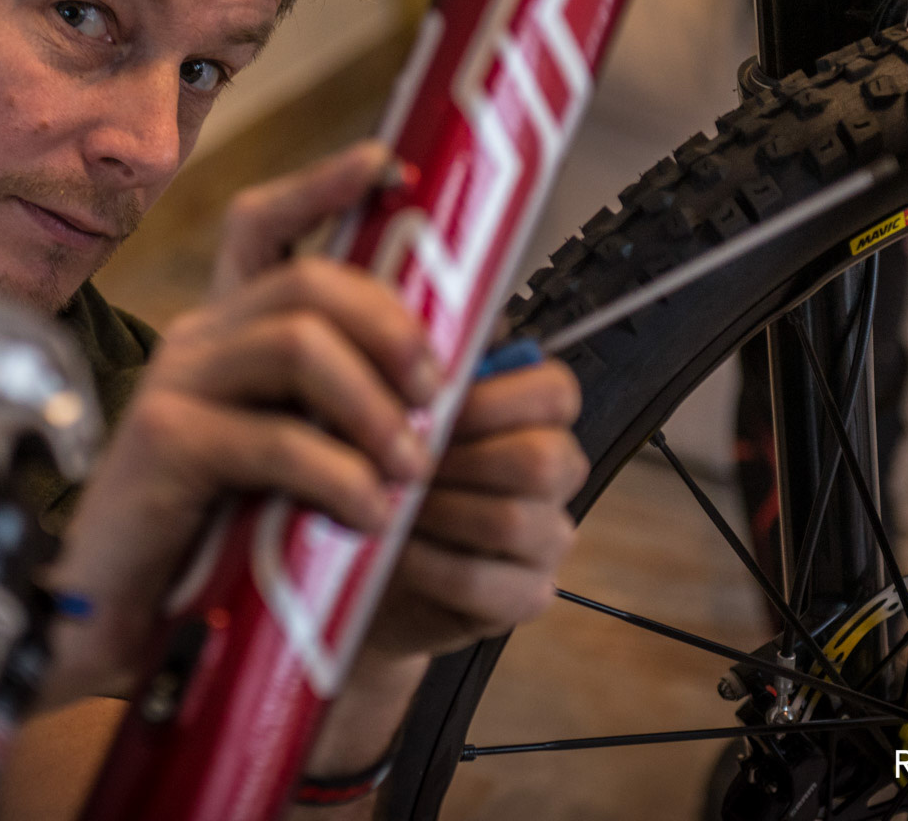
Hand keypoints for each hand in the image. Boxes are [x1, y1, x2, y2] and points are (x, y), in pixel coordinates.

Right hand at [41, 141, 438, 701]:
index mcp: (224, 334)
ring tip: (409, 466)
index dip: (324, 186)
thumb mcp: (277, 460)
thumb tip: (433, 387)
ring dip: (374, 405)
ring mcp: (175, 386)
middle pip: (308, 281)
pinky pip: (274, 436)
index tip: (389, 169)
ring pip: (298, 342)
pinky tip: (368, 515)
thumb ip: (326, 411)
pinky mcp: (165, 445)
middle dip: (391, 328)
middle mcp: (197, 342)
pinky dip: (339, 475)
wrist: (110, 621)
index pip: (263, 226)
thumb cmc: (205, 541)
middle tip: (435, 394)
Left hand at [294, 348, 583, 797]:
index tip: (430, 405)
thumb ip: (416, 362)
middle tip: (399, 462)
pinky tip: (393, 552)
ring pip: (512, 519)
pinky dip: (429, 565)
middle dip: (460, 461)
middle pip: (545, 459)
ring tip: (386, 505)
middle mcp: (553, 474)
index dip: (493, 399)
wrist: (351, 564)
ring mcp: (545, 539)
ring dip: (436, 512)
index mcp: (533, 416)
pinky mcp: (524, 596)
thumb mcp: (390, 403)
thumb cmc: (376, 469)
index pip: (556, 391)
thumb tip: (413, 312)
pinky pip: (485, 581)